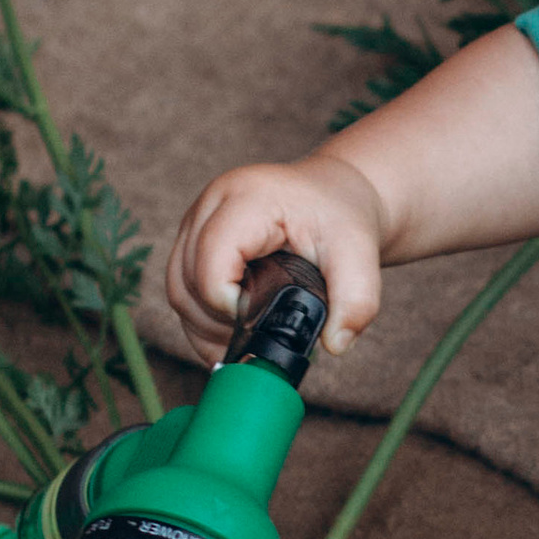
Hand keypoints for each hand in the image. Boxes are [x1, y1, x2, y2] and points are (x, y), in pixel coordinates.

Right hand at [165, 154, 385, 362]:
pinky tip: (233, 334)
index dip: (229, 303)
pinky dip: (202, 321)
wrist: (333, 193)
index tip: (260, 321)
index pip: (210, 261)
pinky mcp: (193, 241)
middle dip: (218, 321)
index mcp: (247, 199)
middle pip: (186, 281)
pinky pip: (182, 290)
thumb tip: (336, 344)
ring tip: (248, 337)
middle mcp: (212, 205)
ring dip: (206, 326)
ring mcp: (197, 222)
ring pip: (178, 290)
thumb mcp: (359, 254)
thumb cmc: (340, 216)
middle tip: (258, 337)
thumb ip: (357, 300)